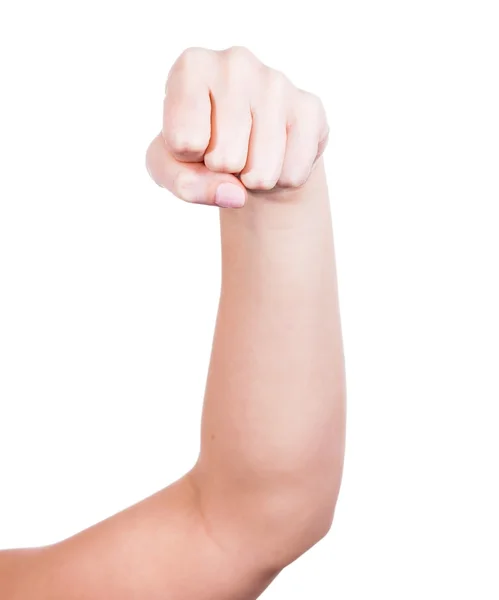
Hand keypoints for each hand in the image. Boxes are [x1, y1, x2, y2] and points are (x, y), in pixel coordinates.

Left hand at [146, 46, 328, 207]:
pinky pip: (292, 175)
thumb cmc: (200, 149)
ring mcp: (277, 82)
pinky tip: (276, 155)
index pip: (184, 141)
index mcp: (192, 67)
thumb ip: (185, 183)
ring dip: (252, 180)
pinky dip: (281, 180)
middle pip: (224, 159)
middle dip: (223, 171)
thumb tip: (235, 194)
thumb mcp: (171, 166)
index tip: (195, 140)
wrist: (250, 145)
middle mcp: (235, 63)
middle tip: (227, 150)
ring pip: (260, 173)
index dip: (188, 158)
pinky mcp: (309, 108)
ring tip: (249, 154)